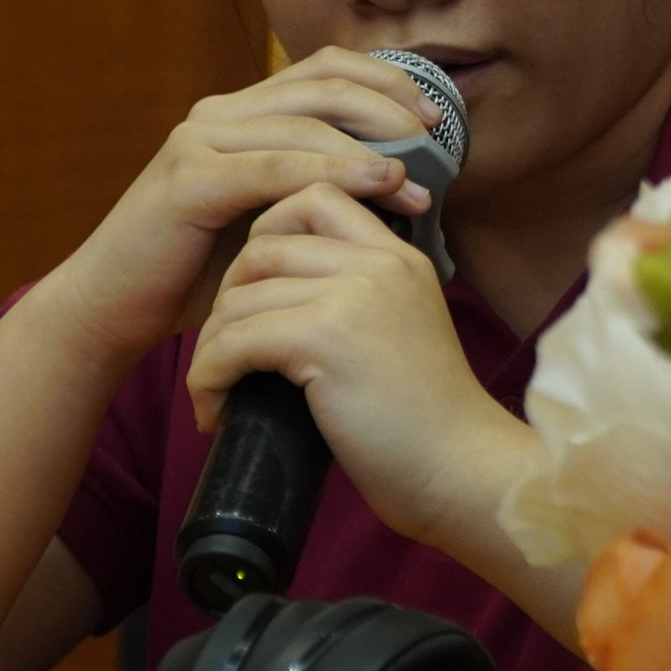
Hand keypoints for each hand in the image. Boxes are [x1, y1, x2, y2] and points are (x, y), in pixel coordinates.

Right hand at [41, 49, 446, 372]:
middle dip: (389, 101)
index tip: (436, 113)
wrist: (112, 309)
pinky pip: (274, 166)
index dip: (384, 80)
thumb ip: (315, 193)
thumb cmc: (196, 274)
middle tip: (440, 132)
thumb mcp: (266, 221)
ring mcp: (199, 140)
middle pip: (321, 82)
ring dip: (371, 143)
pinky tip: (376, 181)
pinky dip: (333, 170)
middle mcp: (218, 114)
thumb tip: (401, 187)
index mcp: (240, 114)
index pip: (323, 70)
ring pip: (304, 120)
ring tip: (419, 173)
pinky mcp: (190, 179)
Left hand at [184, 183, 520, 546]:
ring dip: (210, 346)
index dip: (266, 233)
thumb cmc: (425, 425)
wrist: (461, 472)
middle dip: (226, 296)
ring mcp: (353, 294)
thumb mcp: (399, 334)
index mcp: (398, 256)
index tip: (252, 292)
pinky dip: (210, 376)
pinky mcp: (326, 337)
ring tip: (215, 389)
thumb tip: (276, 304)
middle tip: (224, 350)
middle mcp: (378, 262)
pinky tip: (215, 409)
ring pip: (240, 295)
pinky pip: (235, 341)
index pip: (315, 198)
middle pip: (263, 244)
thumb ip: (356, 302)